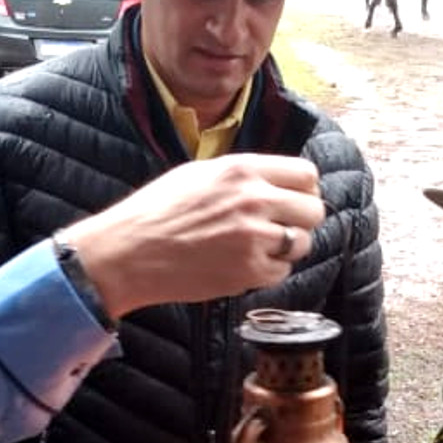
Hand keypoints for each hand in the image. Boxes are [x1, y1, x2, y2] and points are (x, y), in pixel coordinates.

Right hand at [63, 155, 325, 319]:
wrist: (128, 252)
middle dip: (301, 220)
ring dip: (286, 248)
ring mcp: (254, 238)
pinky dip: (267, 272)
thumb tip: (277, 183)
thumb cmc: (157, 212)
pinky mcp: (248, 271)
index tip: (295, 200)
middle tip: (281, 227)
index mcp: (242, 170)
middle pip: (314, 210)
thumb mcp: (199, 174)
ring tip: (257, 248)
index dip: (304, 189)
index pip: (306, 174)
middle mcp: (254, 200)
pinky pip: (282, 272)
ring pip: (302, 243)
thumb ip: (242, 176)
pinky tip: (241, 265)